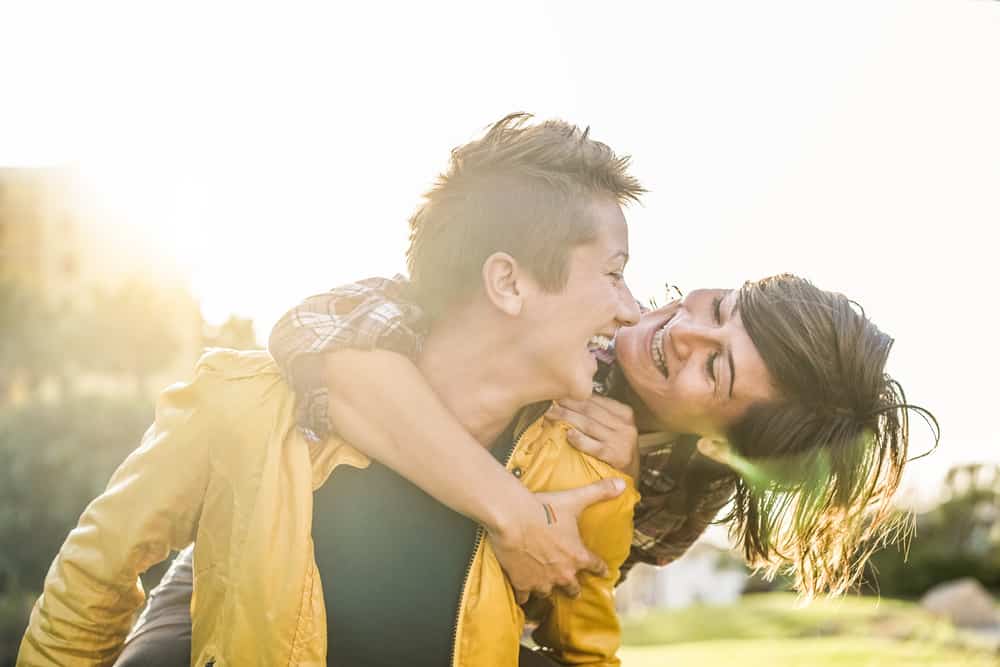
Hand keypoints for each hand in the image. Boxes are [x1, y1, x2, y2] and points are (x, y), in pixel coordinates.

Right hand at [487, 478, 625, 603]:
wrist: (512, 519)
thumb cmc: (544, 509)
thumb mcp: (574, 499)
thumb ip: (599, 492)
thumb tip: (622, 483)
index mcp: (578, 556)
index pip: (595, 566)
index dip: (600, 569)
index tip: (603, 574)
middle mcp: (563, 574)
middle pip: (573, 589)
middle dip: (574, 588)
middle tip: (573, 589)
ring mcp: (542, 581)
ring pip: (548, 593)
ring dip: (547, 588)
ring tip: (544, 585)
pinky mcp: (522, 583)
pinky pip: (524, 596)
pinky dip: (523, 593)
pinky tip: (521, 591)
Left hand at [546, 396, 639, 478]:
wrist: (631, 476)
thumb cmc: (619, 450)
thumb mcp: (616, 428)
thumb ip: (599, 415)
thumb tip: (571, 402)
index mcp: (624, 413)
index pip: (596, 400)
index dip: (574, 397)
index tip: (558, 395)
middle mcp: (624, 425)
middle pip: (589, 410)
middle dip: (567, 405)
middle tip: (549, 404)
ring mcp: (621, 440)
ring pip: (588, 424)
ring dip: (566, 419)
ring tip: (551, 416)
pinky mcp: (615, 456)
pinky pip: (593, 445)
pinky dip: (579, 439)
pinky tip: (568, 434)